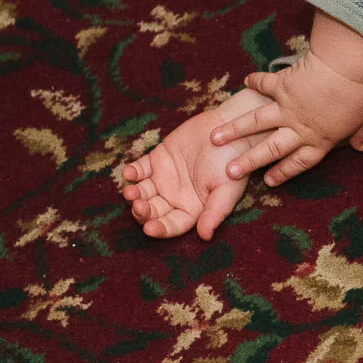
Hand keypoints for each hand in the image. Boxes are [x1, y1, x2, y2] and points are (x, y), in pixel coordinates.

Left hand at [118, 89, 268, 240]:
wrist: (230, 126)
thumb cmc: (233, 159)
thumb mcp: (227, 188)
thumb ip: (215, 212)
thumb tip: (205, 237)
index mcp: (193, 208)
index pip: (172, 224)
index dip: (160, 228)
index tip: (149, 229)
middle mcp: (176, 196)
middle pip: (153, 211)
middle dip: (142, 211)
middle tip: (137, 204)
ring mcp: (165, 178)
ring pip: (143, 192)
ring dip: (133, 194)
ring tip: (129, 191)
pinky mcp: (158, 159)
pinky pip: (139, 169)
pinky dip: (131, 172)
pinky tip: (129, 173)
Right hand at [219, 45, 362, 186]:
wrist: (346, 67)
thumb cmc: (359, 93)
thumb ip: (361, 134)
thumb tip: (360, 147)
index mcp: (319, 138)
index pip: (299, 162)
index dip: (284, 172)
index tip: (268, 181)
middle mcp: (298, 127)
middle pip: (269, 150)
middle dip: (248, 162)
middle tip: (229, 172)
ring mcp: (287, 107)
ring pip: (255, 123)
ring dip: (234, 130)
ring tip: (215, 138)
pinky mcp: (281, 85)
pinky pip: (264, 84)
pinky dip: (255, 81)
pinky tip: (245, 81)